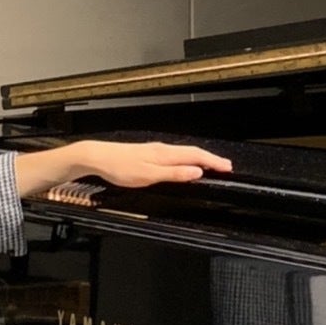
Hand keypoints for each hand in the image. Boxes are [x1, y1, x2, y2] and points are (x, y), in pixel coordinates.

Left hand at [79, 139, 231, 188]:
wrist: (98, 157)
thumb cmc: (119, 167)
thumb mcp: (148, 175)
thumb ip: (173, 174)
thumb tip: (196, 171)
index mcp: (165, 154)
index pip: (196, 156)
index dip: (213, 162)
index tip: (227, 168)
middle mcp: (162, 149)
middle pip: (192, 152)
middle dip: (211, 158)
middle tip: (225, 166)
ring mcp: (155, 150)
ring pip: (183, 152)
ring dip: (199, 158)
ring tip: (210, 164)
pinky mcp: (148, 153)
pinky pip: (174, 154)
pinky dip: (186, 158)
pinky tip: (184, 163)